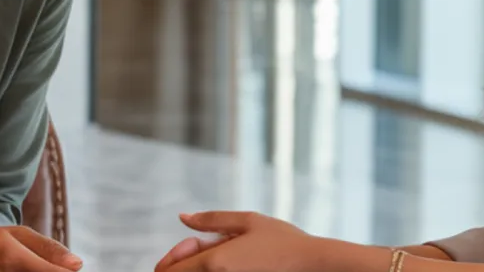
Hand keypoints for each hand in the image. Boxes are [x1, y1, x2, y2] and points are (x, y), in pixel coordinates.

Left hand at [155, 211, 320, 271]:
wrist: (313, 265)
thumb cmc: (284, 241)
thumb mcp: (248, 221)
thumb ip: (211, 220)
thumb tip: (183, 217)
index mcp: (215, 263)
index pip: (169, 271)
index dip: (172, 257)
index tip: (191, 243)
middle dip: (185, 263)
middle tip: (206, 247)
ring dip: (202, 267)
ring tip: (229, 253)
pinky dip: (219, 271)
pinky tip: (239, 263)